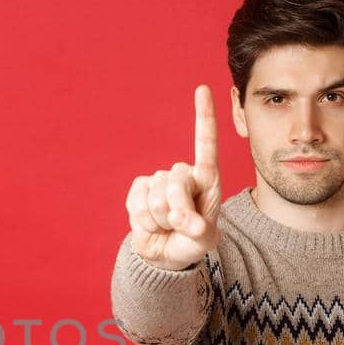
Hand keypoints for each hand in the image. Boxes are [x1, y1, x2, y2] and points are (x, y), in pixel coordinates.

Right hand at [125, 84, 223, 269]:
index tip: (202, 90)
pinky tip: (151, 223)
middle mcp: (183, 174)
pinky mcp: (139, 189)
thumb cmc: (190, 243)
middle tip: (180, 228)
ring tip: (166, 226)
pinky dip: (143, 220)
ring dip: (160, 220)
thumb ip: (198, 231)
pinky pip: (137, 202)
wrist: (164, 255)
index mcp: (206, 180)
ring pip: (156, 198)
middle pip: (176, 185)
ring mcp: (159, 180)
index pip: (205, 144)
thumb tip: (182, 221)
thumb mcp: (202, 241)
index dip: (204, 117)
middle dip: (177, 213)